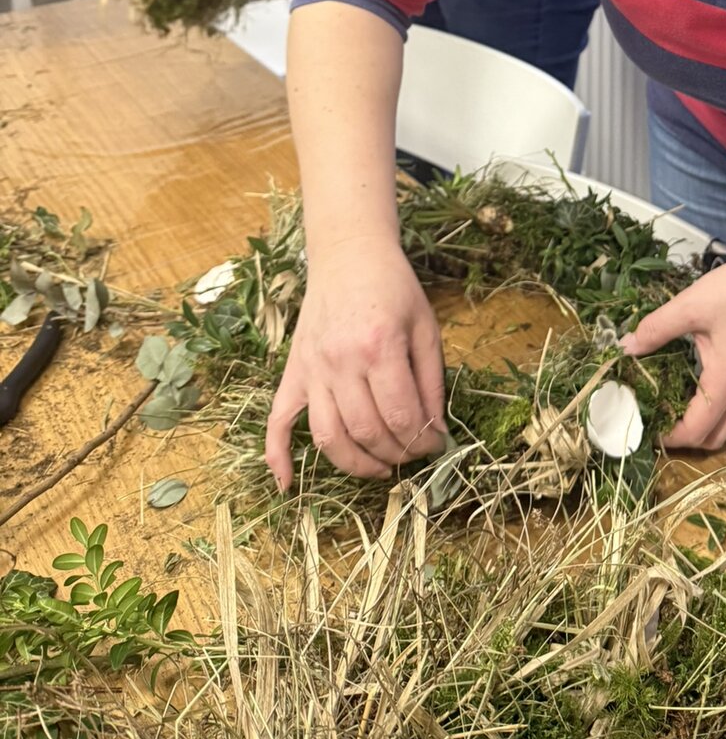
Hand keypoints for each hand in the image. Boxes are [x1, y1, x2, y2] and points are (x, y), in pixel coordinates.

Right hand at [264, 238, 446, 489]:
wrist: (348, 254)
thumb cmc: (394, 288)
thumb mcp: (426, 327)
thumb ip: (431, 381)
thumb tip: (436, 430)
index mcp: (379, 347)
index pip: (402, 416)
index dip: (423, 440)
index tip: (436, 444)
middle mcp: (341, 362)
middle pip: (368, 431)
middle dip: (397, 453)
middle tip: (413, 454)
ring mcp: (312, 369)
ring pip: (328, 437)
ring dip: (356, 464)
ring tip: (380, 467)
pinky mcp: (293, 372)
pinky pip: (277, 421)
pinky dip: (277, 456)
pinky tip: (287, 484)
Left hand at [620, 232, 725, 451]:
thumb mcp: (690, 306)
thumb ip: (656, 328)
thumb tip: (627, 347)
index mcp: (723, 384)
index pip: (695, 432)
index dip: (668, 437)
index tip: (644, 426)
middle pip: (712, 437)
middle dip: (683, 438)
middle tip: (655, 418)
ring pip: (723, 421)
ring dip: (697, 422)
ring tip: (667, 401)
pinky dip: (707, 405)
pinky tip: (687, 380)